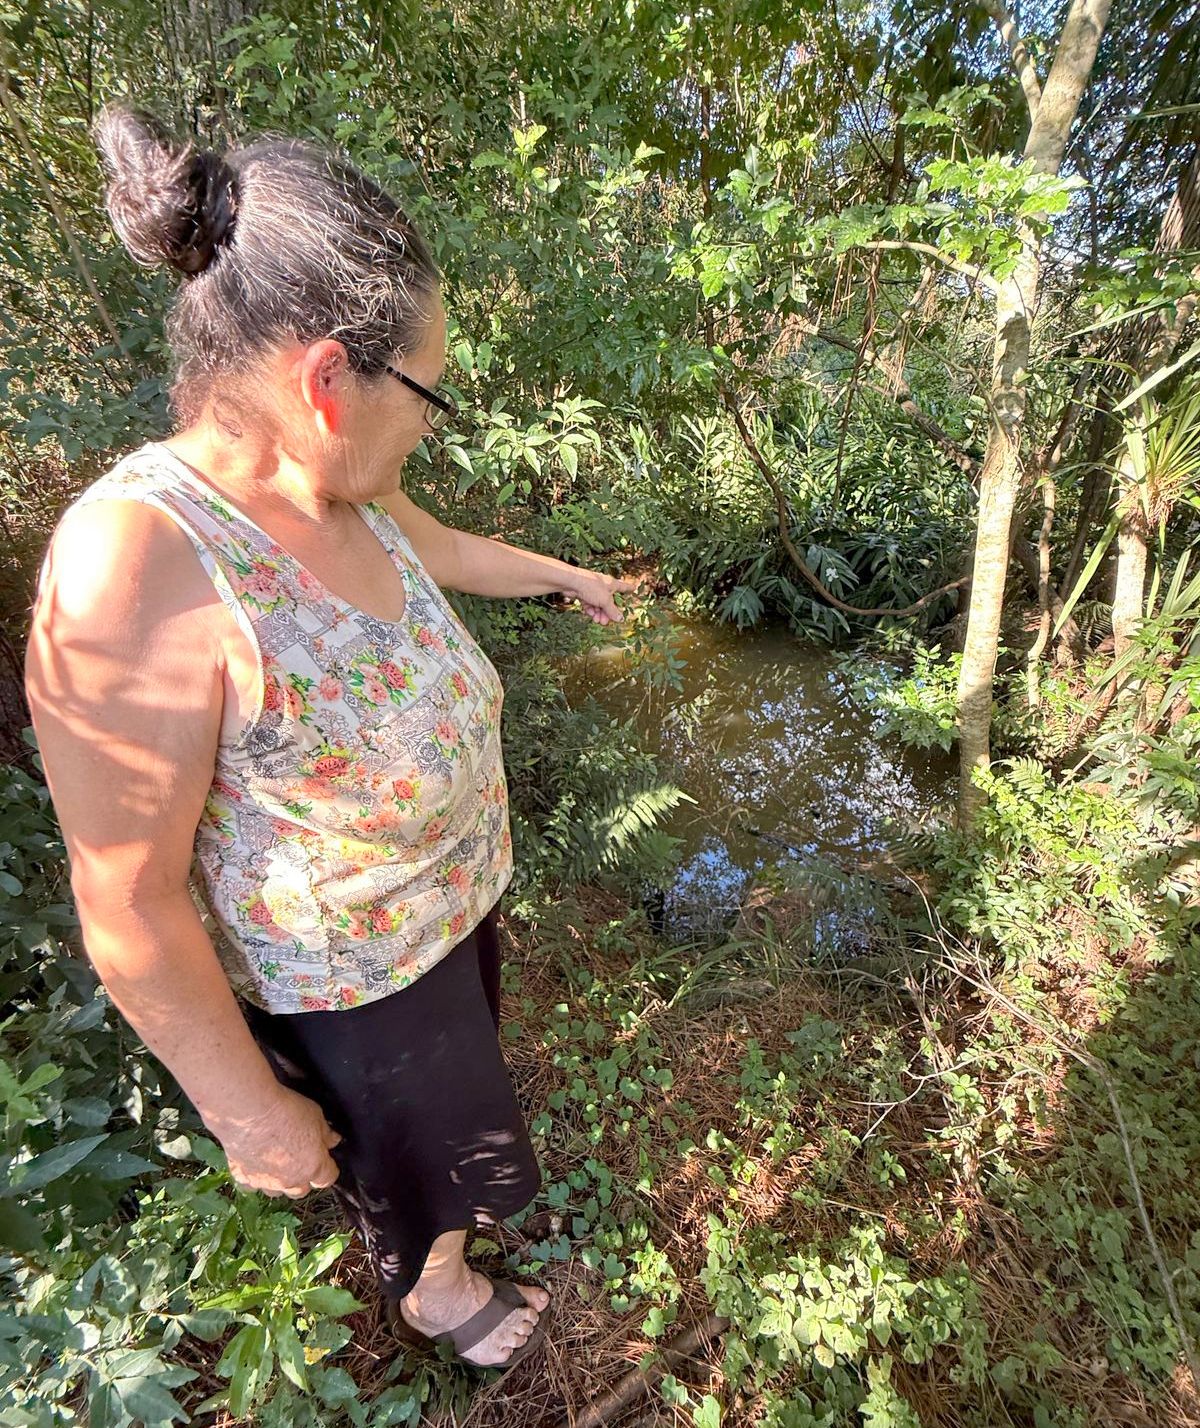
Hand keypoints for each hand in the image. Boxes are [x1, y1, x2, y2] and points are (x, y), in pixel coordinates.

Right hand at [207, 1086, 342, 1198]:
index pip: (327, 1178)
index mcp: (313, 1167)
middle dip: (303, 1178)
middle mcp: (290, 1180)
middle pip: (301, 1190)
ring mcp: (265, 1182)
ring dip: (278, 1180)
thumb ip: (326, 1133)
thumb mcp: (316, 1115)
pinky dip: (253, 1176)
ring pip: (275, 1191)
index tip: (325, 1160)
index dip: (328, 1169)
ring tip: (275, 1160)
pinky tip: (253, 1161)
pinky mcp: (243, 1177)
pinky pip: (250, 1184)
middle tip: (300, 1159)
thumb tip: (332, 1139)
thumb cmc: (283, 1111)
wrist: (248, 1112)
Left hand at [560, 568, 641, 624]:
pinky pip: (590, 604)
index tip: (634, 588)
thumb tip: (621, 619)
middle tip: (605, 622)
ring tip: (597, 620)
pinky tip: (590, 614)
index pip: (624, 586)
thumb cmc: (591, 587)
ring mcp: (593, 590)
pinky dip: (591, 610)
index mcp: (612, 584)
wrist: (572, 583)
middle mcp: (603, 586)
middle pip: (610, 601)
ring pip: (599, 604)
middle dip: (608, 612)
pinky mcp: (584, 593)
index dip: (629, 588)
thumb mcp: (605, 601)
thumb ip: (613, 611)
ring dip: (599, 613)